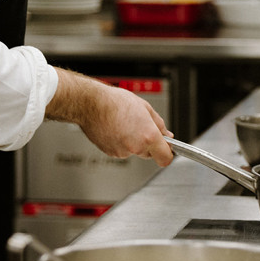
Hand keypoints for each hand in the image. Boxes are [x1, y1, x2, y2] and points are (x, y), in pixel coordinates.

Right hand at [45, 68, 174, 166]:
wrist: (91, 104)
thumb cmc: (115, 102)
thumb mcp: (144, 107)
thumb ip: (159, 124)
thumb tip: (166, 134)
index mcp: (148, 136)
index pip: (166, 158)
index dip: (168, 153)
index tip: (167, 148)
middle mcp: (136, 147)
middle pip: (150, 154)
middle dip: (149, 144)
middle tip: (141, 128)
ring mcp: (122, 152)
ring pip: (135, 151)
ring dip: (133, 142)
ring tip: (125, 125)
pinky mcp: (111, 153)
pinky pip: (122, 150)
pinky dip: (121, 143)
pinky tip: (116, 129)